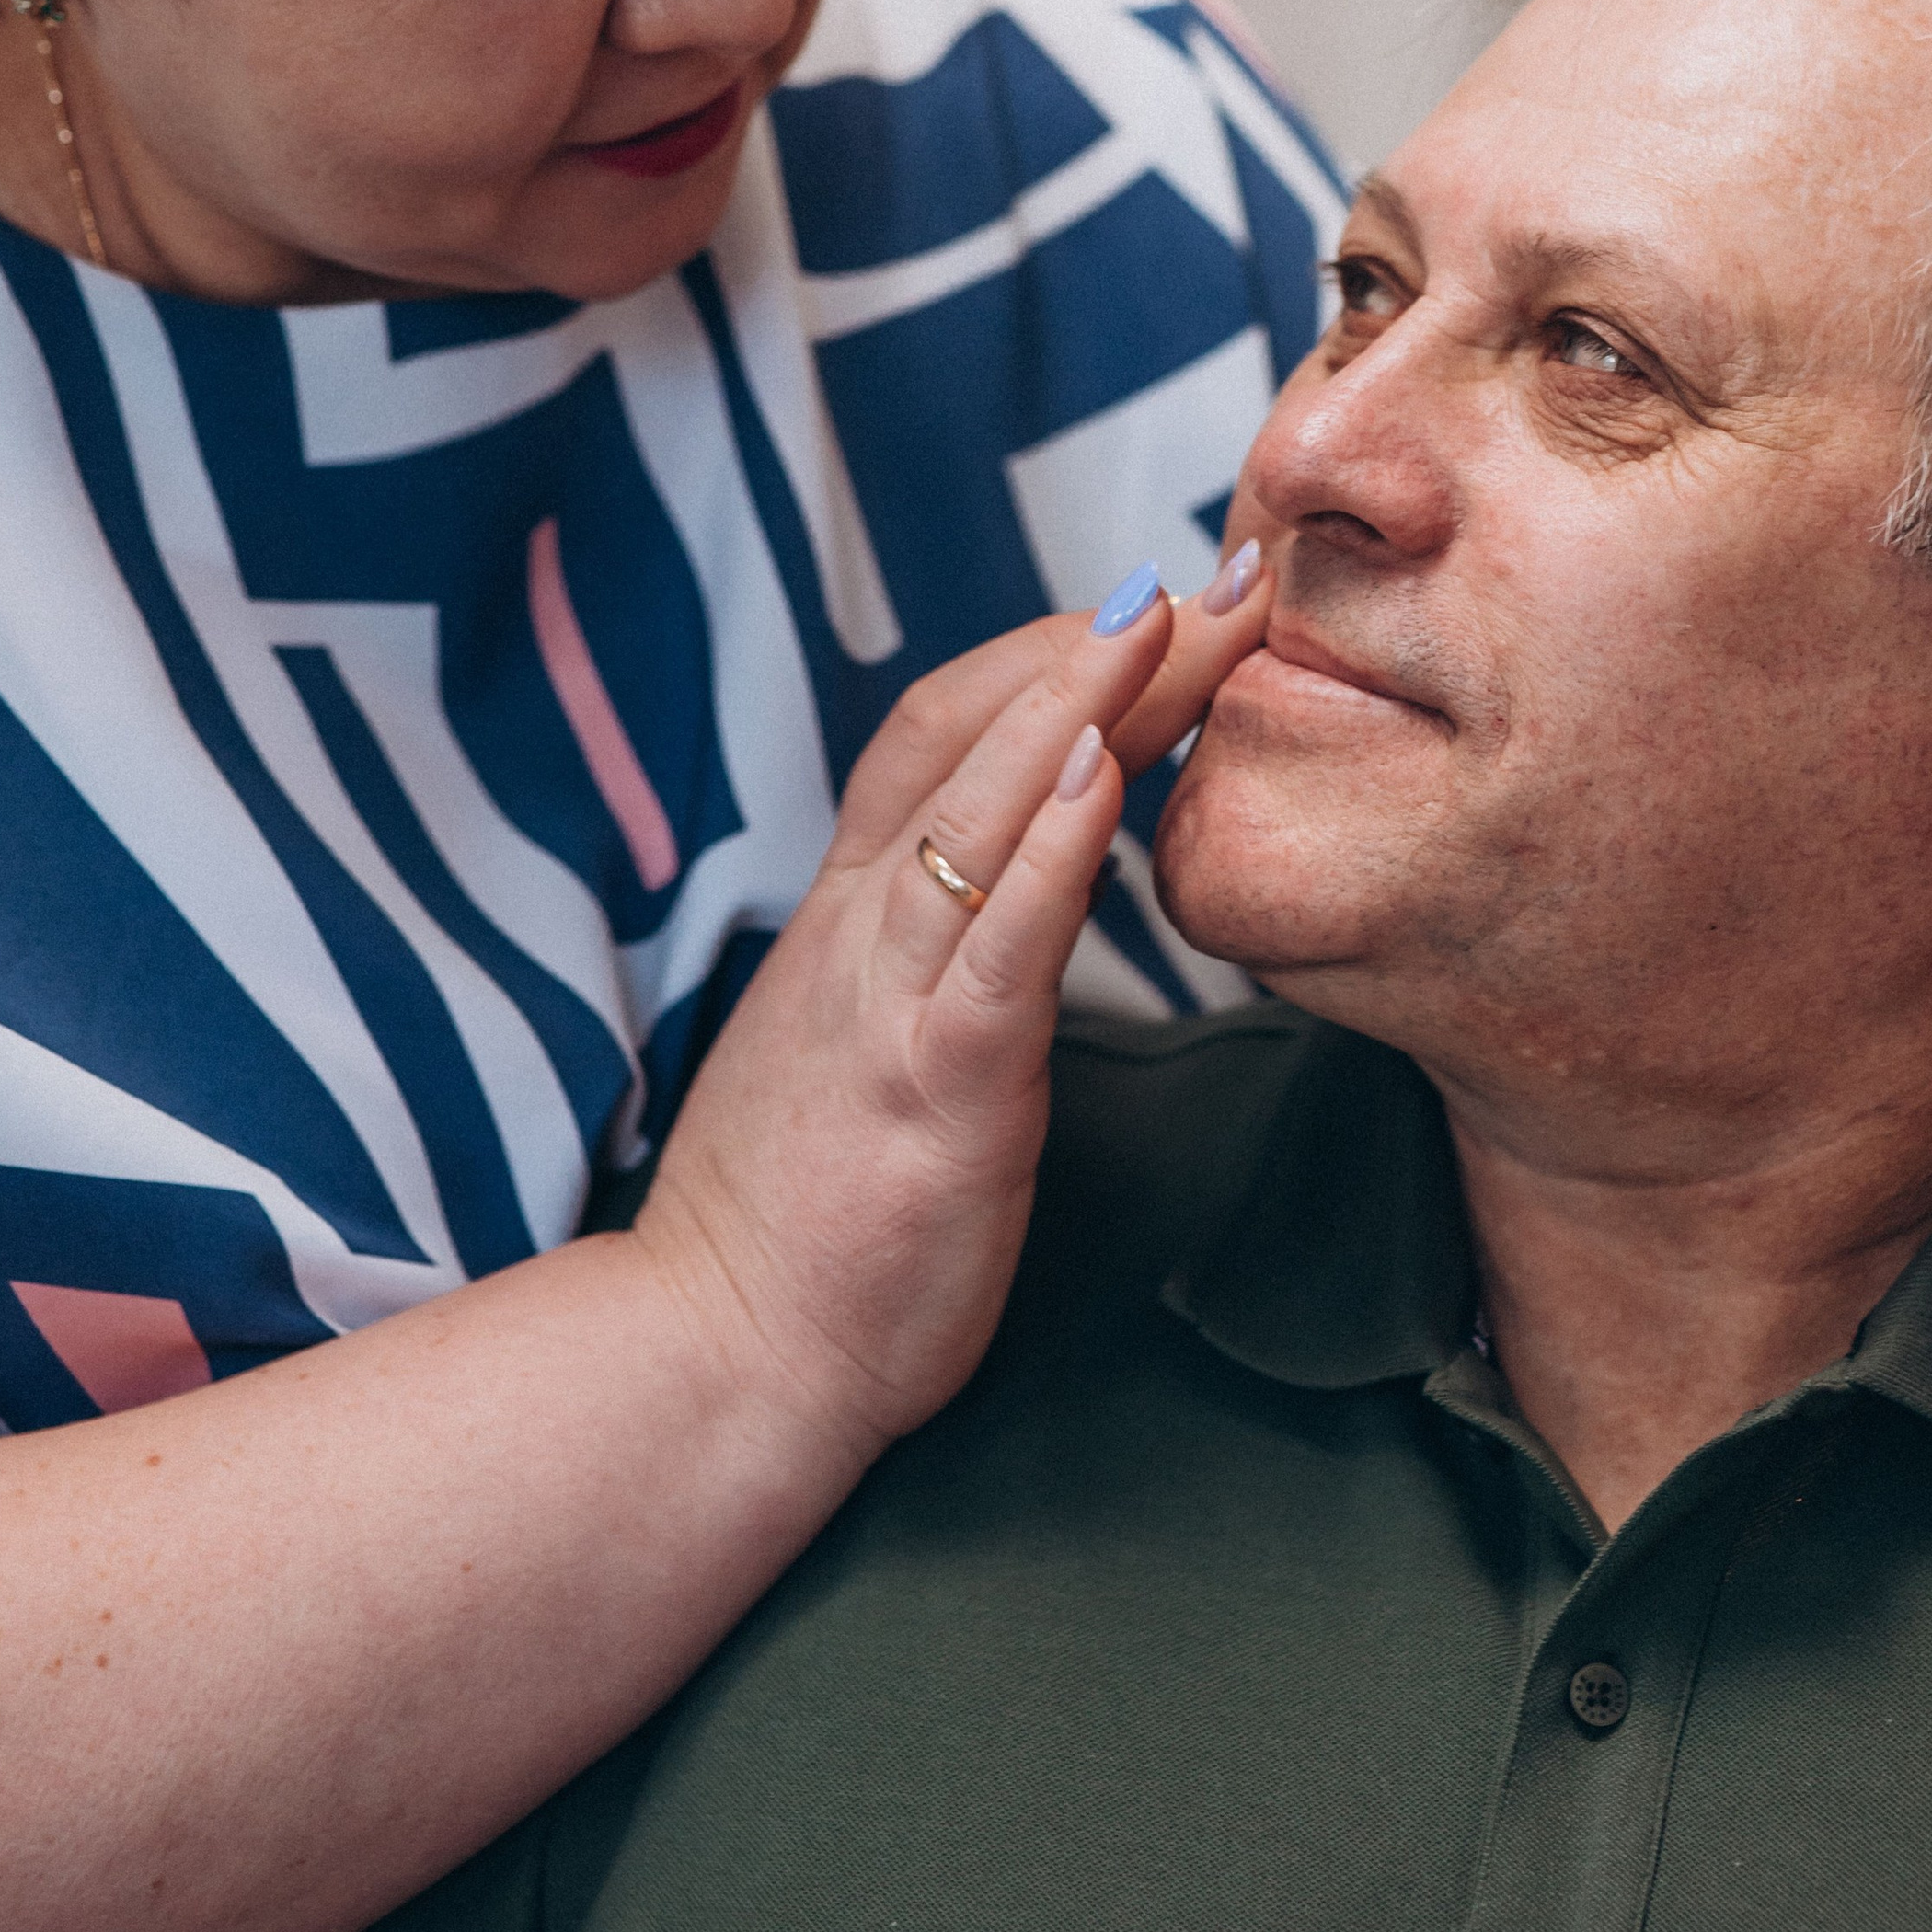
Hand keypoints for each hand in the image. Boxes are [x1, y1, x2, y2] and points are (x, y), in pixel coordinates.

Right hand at [635, 551, 1269, 1472]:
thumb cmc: (806, 1218)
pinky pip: (995, 946)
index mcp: (848, 918)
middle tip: (1217, 573)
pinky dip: (1054, 850)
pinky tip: (1109, 777)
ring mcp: (889, 1001)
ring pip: (980, 808)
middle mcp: (860, 930)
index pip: (940, 732)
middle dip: (1098, 644)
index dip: (1044, 654)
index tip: (1152, 602)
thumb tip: (1028, 894)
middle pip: (975, 735)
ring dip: (1085, 699)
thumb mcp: (860, 1046)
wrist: (714, 1359)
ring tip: (1180, 617)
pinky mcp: (930, 1088)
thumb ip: (932, 957)